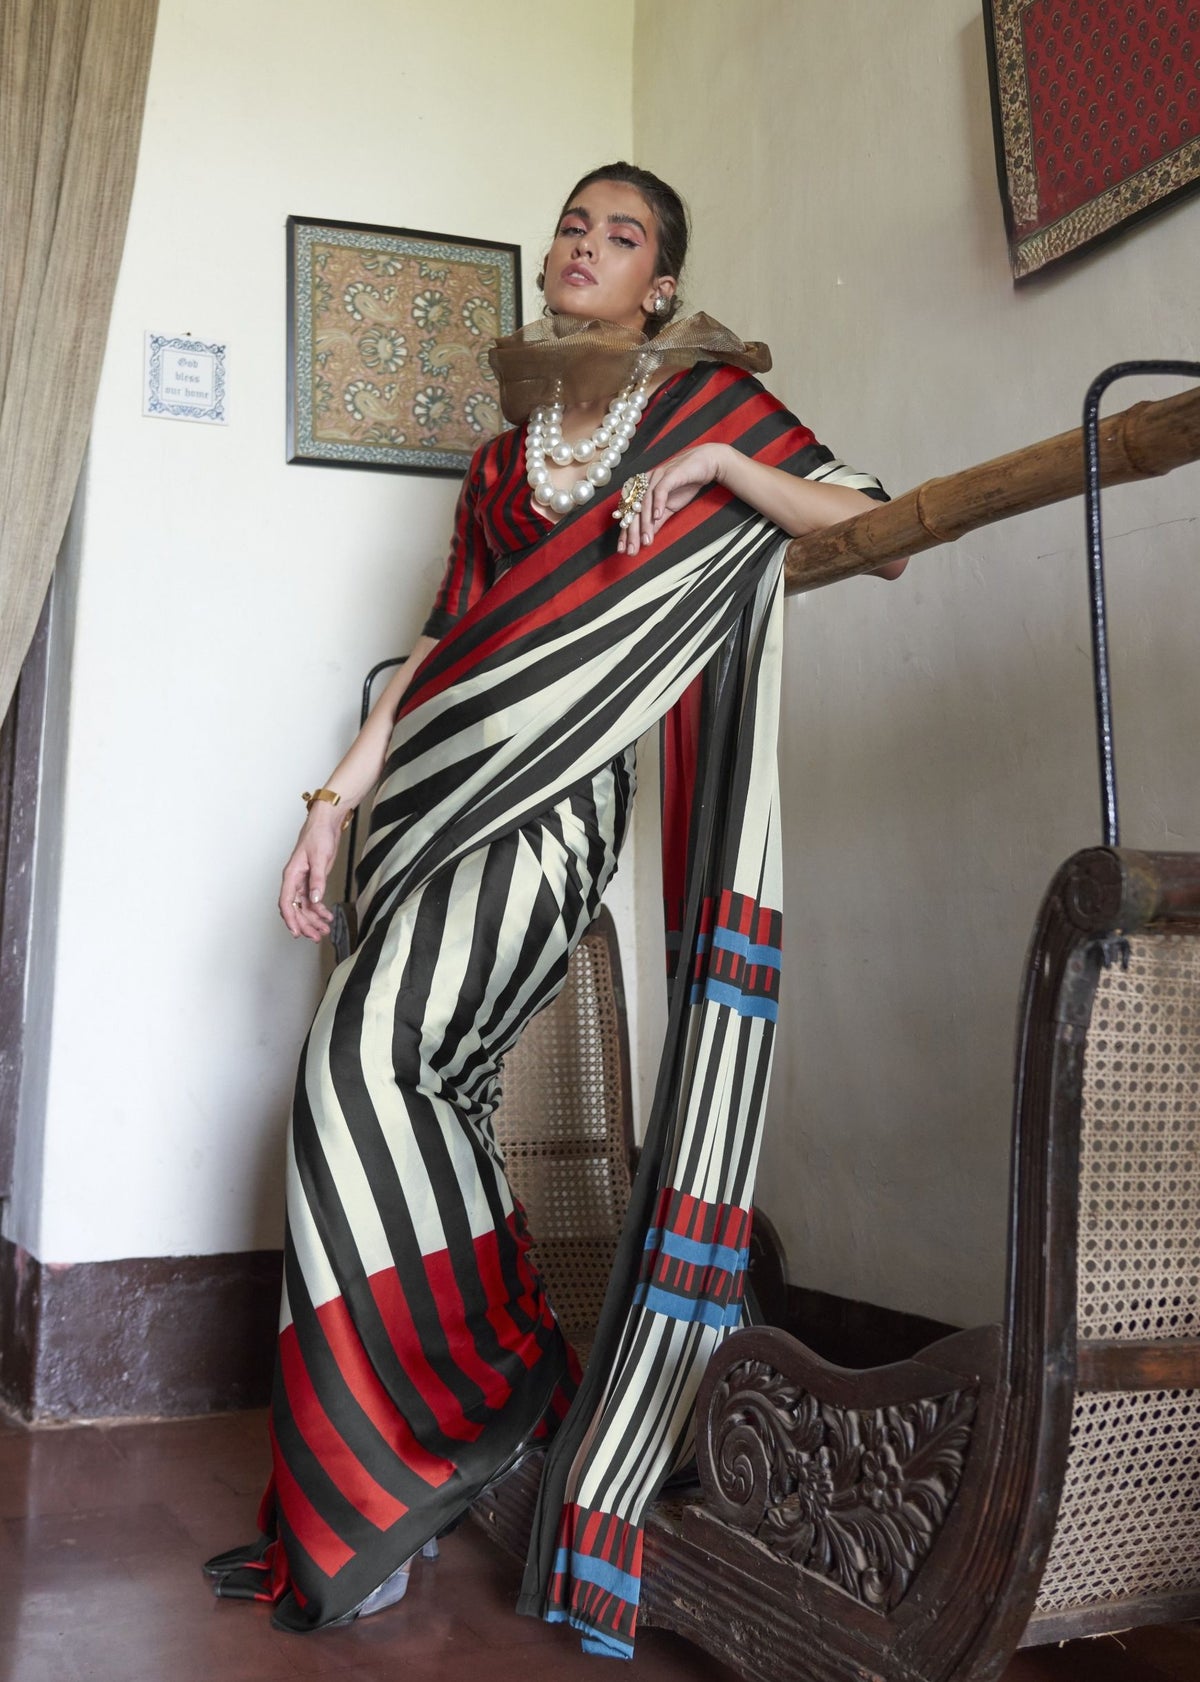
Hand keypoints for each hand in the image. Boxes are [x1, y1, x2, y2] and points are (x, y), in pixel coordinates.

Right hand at [279, 806, 341, 941]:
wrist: (326, 823)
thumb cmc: (318, 835)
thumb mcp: (320, 858)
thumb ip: (317, 880)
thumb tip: (315, 900)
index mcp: (291, 875)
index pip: (286, 902)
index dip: (290, 919)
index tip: (296, 932)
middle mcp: (294, 880)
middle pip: (295, 908)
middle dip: (305, 924)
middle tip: (316, 936)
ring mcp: (303, 881)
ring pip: (304, 906)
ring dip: (313, 919)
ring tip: (324, 930)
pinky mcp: (312, 880)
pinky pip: (312, 900)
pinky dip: (319, 910)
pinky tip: (327, 916)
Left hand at [616, 442, 731, 556]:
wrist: (705, 464)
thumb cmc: (686, 484)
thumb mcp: (669, 507)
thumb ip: (657, 520)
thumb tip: (647, 537)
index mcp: (642, 490)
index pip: (630, 514)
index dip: (625, 532)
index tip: (623, 550)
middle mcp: (645, 482)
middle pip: (634, 510)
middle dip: (632, 533)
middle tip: (632, 550)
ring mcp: (657, 477)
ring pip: (645, 502)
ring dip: (646, 523)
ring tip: (646, 540)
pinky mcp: (670, 474)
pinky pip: (661, 490)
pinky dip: (658, 504)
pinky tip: (657, 517)